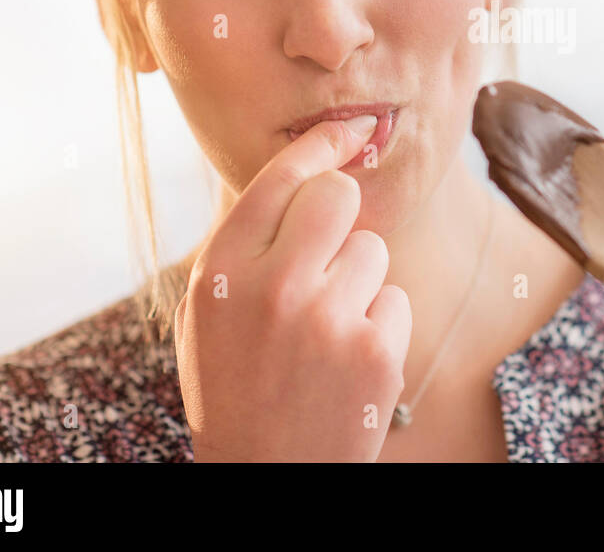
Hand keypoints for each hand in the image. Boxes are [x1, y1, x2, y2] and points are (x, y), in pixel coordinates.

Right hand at [174, 114, 412, 461]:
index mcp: (220, 271)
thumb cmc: (236, 383)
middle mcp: (273, 287)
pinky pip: (394, 298)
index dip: (321, 145)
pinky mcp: (376, 351)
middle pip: (338, 195)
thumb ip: (245, 244)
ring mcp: (329, 319)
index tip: (351, 127)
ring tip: (325, 328)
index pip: (280, 178)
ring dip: (357, 279)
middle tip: (327, 248)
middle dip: (341, 210)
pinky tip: (347, 359)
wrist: (265, 476)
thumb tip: (303, 168)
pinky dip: (378, 323)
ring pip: (371, 249)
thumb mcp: (209, 311)